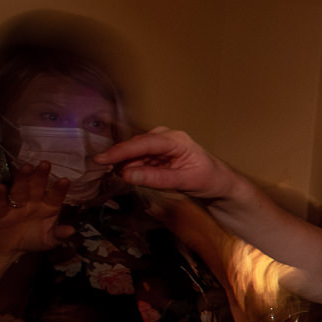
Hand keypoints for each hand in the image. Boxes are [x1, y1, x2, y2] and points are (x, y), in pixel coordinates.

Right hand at [0, 163, 72, 255]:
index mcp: (48, 207)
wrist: (7, 248)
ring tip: (26, 168)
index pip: (55, 197)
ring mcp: (15, 205)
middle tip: (45, 164)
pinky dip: (0, 195)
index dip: (59, 189)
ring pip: (20, 190)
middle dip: (40, 176)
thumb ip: (59, 235)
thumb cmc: (32, 240)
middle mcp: (33, 202)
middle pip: (37, 187)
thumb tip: (72, 230)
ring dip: (23, 179)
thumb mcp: (48, 241)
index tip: (65, 181)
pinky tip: (1, 187)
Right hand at [99, 128, 238, 200]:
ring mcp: (160, 145)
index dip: (121, 151)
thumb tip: (128, 175)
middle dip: (118, 158)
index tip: (103, 158)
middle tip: (101, 170)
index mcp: (176, 140)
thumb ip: (157, 178)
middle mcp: (166, 138)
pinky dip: (131, 168)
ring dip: (124, 165)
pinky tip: (128, 176)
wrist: (219, 183)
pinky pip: (138, 160)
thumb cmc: (209, 179)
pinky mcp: (156, 154)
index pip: (144, 143)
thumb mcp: (186, 181)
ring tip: (119, 177)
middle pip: (135, 146)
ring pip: (134, 154)